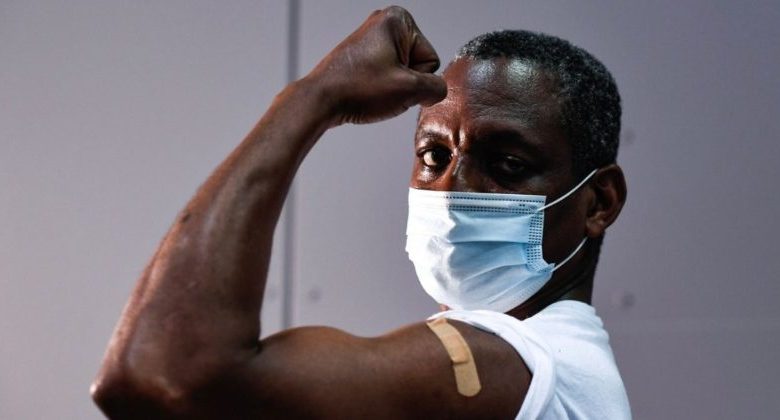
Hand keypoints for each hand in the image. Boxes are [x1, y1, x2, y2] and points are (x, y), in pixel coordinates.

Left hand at [305, 6, 447, 126]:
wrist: (321, 100)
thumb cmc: (356, 88)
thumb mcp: (409, 90)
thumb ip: (437, 88)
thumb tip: (436, 91)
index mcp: (398, 20)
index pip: (431, 60)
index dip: (417, 78)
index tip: (393, 80)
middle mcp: (384, 24)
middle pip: (418, 65)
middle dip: (405, 83)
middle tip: (381, 87)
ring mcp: (372, 40)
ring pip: (403, 74)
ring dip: (393, 89)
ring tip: (371, 90)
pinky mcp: (363, 57)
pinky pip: (387, 78)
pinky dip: (380, 89)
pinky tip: (365, 92)